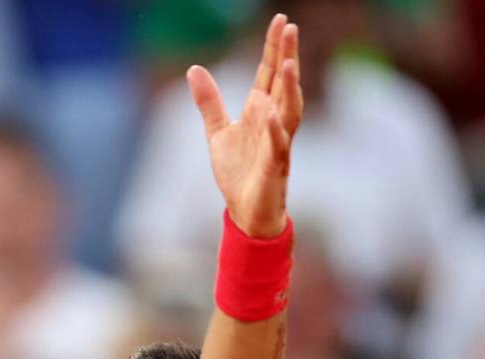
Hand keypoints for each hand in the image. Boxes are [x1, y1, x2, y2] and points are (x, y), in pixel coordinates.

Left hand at [187, 14, 302, 237]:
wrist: (245, 212)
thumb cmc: (238, 173)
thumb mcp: (217, 132)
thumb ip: (209, 101)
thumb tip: (194, 69)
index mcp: (260, 110)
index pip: (269, 72)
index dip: (274, 47)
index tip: (281, 20)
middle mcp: (273, 121)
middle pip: (283, 84)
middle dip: (287, 56)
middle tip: (290, 28)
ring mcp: (277, 143)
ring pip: (289, 111)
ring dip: (289, 89)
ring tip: (289, 64)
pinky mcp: (275, 166)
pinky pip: (278, 146)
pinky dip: (276, 131)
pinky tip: (271, 115)